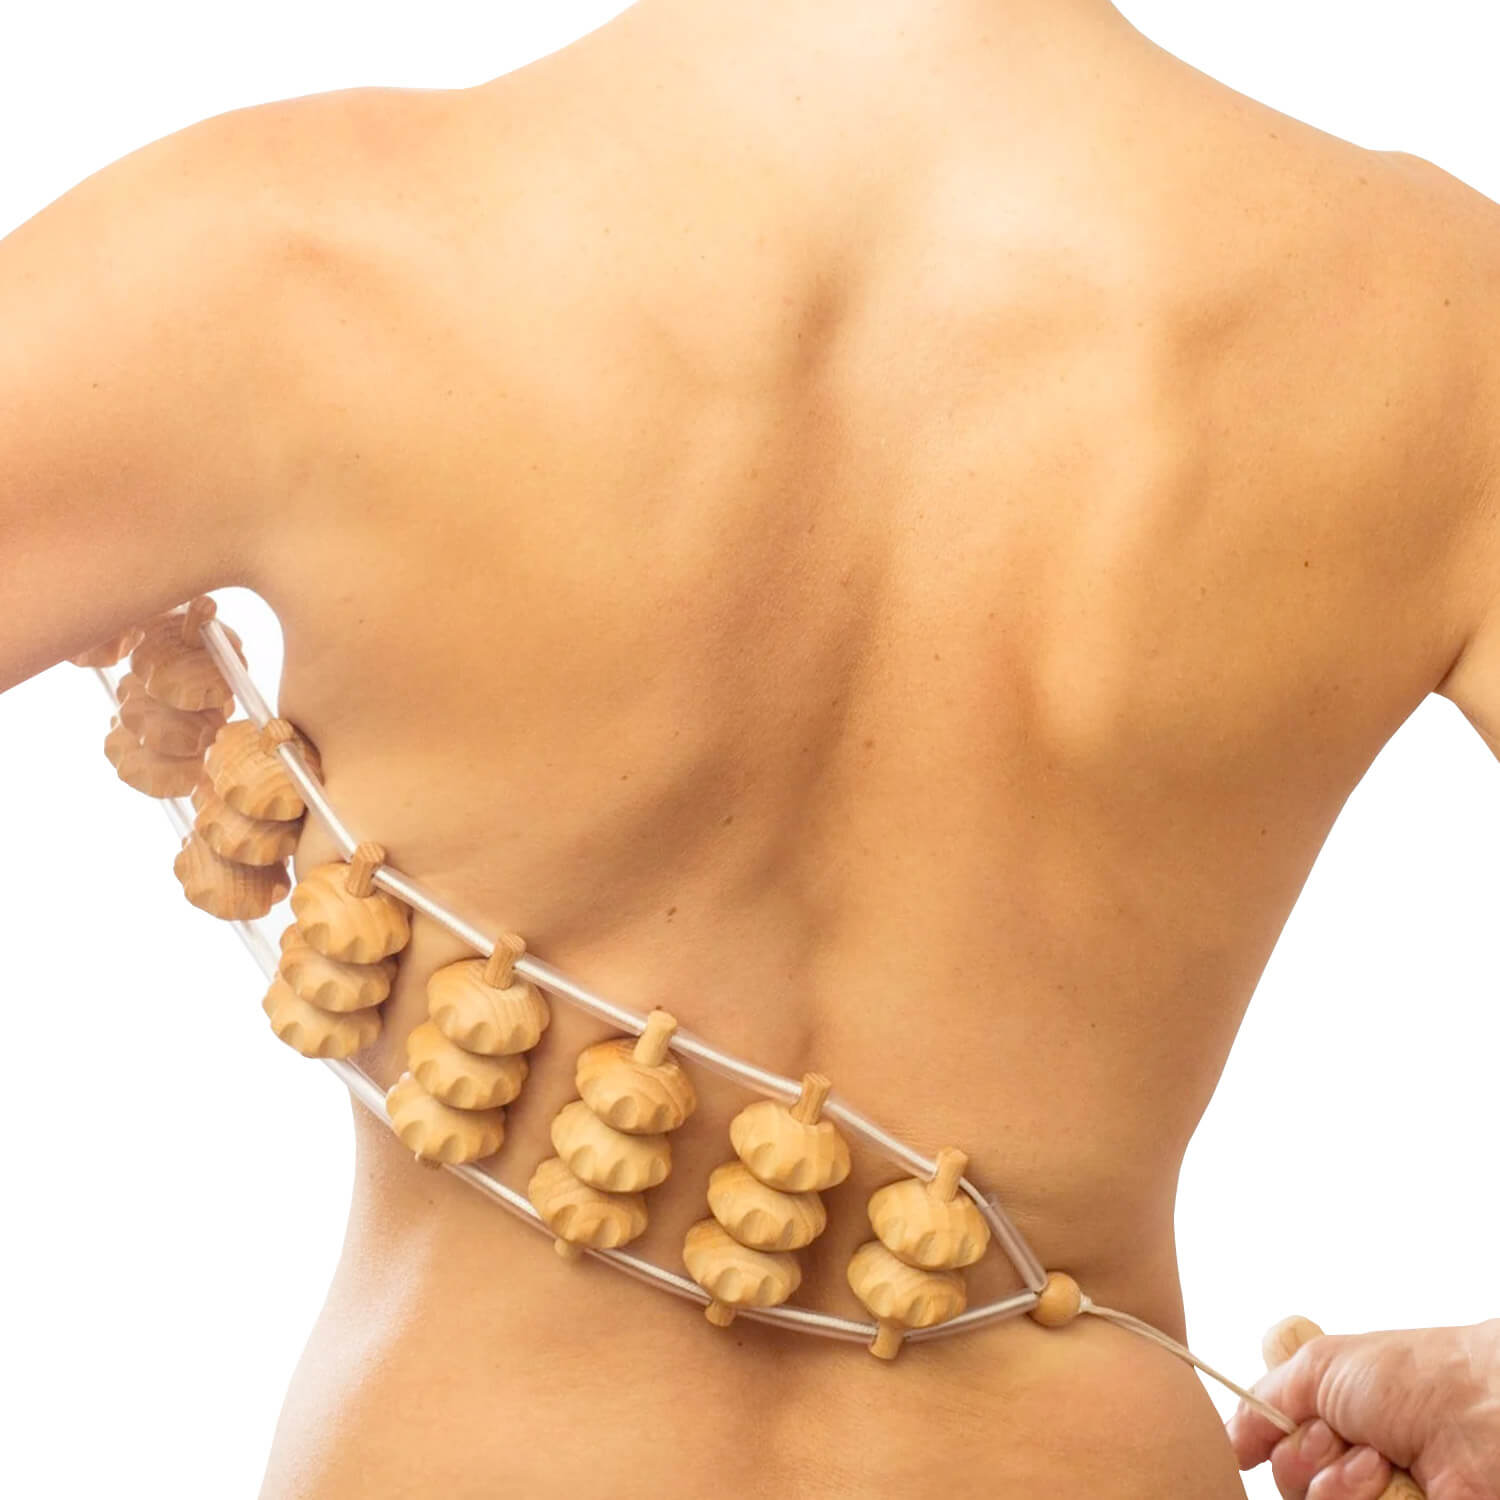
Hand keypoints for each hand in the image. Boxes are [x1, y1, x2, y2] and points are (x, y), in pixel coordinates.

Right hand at [1225, 1317, 1499, 1499]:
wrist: (1479, 1411)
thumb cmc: (1412, 1375)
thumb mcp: (1317, 1368)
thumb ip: (1263, 1402)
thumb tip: (1228, 1442)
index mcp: (1332, 1426)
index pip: (1275, 1454)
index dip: (1271, 1441)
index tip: (1286, 1422)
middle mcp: (1350, 1467)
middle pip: (1289, 1488)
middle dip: (1303, 1458)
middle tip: (1336, 1435)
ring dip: (1336, 1482)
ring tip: (1376, 1457)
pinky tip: (1388, 1479)